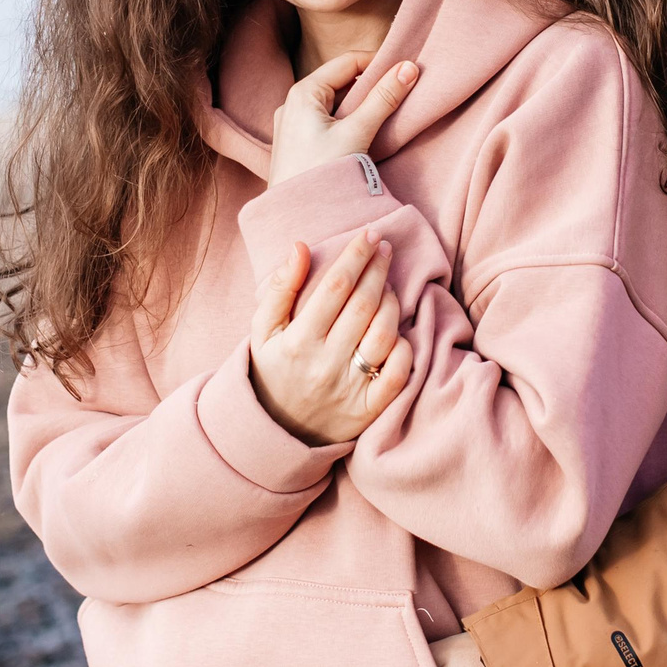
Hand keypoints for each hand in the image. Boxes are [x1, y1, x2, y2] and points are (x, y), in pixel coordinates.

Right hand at [249, 231, 410, 445]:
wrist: (277, 432)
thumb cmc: (273, 369)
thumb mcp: (263, 330)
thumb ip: (280, 288)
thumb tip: (300, 246)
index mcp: (297, 342)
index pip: (335, 288)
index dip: (355, 257)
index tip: (369, 235)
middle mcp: (325, 364)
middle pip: (363, 305)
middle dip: (378, 269)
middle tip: (384, 248)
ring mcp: (349, 389)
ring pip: (384, 335)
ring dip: (392, 303)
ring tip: (388, 286)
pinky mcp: (369, 409)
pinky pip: (398, 374)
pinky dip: (404, 347)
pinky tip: (397, 330)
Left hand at [267, 53, 417, 187]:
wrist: (295, 216)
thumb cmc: (321, 174)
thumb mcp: (356, 133)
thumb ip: (383, 99)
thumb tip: (409, 68)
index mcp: (303, 93)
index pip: (347, 62)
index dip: (378, 62)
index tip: (405, 69)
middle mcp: (293, 104)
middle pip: (341, 81)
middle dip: (371, 84)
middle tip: (401, 89)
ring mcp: (294, 124)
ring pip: (335, 103)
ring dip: (361, 104)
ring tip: (388, 111)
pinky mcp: (299, 143)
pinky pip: (328, 121)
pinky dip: (349, 121)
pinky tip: (366, 132)